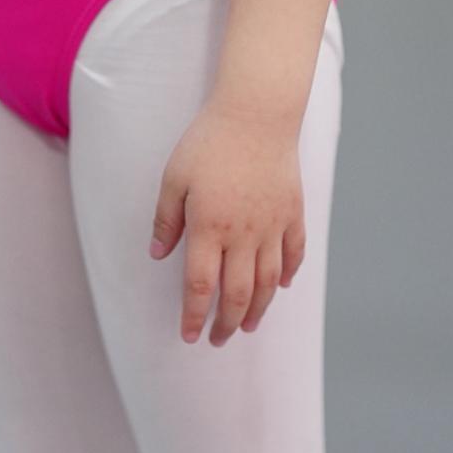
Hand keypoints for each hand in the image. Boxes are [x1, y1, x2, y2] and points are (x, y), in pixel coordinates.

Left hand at [148, 97, 305, 345]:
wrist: (257, 112)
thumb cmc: (210, 140)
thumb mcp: (175, 176)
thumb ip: (166, 219)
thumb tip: (157, 255)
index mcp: (209, 227)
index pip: (200, 286)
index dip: (193, 315)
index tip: (189, 335)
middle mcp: (243, 235)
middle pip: (237, 294)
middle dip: (226, 324)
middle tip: (218, 340)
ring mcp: (273, 225)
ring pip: (268, 283)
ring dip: (257, 310)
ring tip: (248, 326)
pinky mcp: (293, 212)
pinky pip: (294, 253)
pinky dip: (288, 275)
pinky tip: (282, 286)